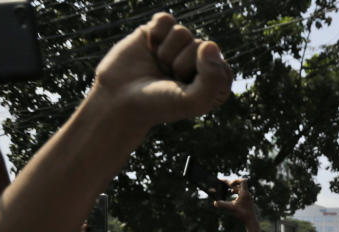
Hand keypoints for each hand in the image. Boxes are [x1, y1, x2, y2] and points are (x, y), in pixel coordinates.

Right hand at [91, 13, 231, 129]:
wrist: (119, 100)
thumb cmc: (158, 104)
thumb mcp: (193, 101)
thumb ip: (212, 79)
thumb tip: (211, 44)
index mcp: (214, 80)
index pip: (220, 65)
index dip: (200, 78)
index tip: (186, 92)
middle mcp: (198, 60)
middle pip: (200, 45)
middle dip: (180, 65)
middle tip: (167, 79)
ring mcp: (178, 45)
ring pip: (182, 32)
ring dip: (166, 53)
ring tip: (158, 67)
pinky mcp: (157, 32)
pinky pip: (166, 19)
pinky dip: (156, 34)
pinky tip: (150, 48)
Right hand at [213, 178, 258, 231]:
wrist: (250, 221)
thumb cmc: (243, 214)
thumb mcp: (232, 209)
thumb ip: (223, 205)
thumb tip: (215, 203)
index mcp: (244, 193)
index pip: (243, 181)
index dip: (236, 180)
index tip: (230, 184)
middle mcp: (246, 194)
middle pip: (239, 184)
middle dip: (231, 183)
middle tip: (223, 182)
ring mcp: (247, 197)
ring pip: (240, 188)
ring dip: (233, 187)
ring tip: (226, 187)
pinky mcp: (246, 200)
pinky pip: (240, 192)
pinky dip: (235, 191)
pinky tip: (231, 193)